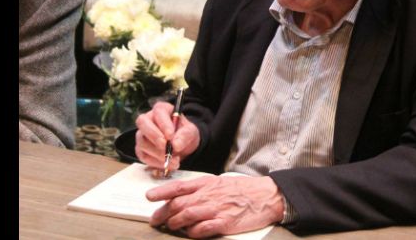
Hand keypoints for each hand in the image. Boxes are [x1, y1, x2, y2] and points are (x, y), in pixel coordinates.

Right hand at [135, 101, 199, 172]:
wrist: (182, 144)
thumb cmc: (184, 133)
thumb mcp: (190, 131)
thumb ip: (185, 135)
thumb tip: (175, 145)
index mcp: (162, 109)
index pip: (158, 112)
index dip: (163, 124)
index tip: (170, 136)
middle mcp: (148, 119)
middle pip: (143, 123)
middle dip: (154, 136)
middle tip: (165, 147)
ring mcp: (142, 134)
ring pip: (142, 142)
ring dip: (158, 153)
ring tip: (174, 160)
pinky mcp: (141, 149)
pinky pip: (143, 156)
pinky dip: (155, 162)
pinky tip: (167, 164)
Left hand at [146, 175, 283, 237]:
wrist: (266, 196)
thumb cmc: (244, 190)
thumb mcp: (221, 183)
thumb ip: (203, 190)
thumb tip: (184, 198)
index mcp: (208, 183)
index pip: (179, 187)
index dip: (162, 192)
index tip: (149, 197)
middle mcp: (209, 195)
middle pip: (178, 204)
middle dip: (163, 213)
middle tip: (155, 220)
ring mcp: (216, 209)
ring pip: (186, 216)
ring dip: (175, 223)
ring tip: (171, 227)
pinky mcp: (224, 223)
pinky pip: (202, 229)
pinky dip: (192, 232)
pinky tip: (190, 233)